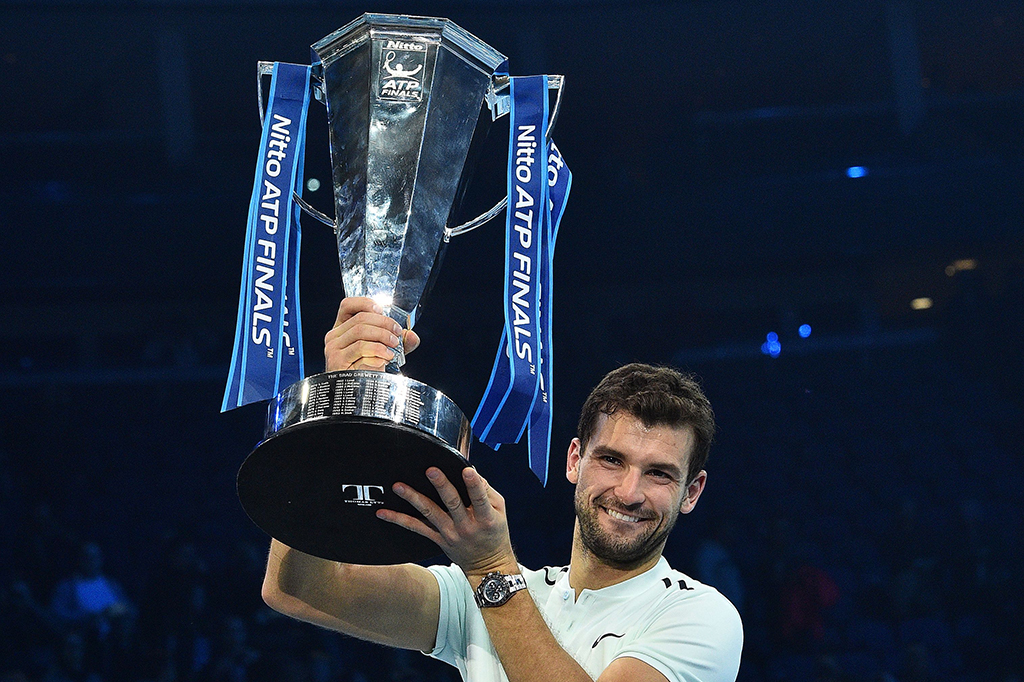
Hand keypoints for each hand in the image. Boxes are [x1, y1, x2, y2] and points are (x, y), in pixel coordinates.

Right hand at [325, 297, 420, 370]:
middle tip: (397, 334)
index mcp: (343, 329)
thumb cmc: (368, 371)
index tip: (382, 311)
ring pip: (361, 330)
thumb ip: (399, 342)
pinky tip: (386, 357)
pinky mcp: (337, 360)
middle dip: (384, 323)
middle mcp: (334, 336)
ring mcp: (333, 348)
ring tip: (394, 346)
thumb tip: (412, 335)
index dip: (365, 303)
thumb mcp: (386, 352)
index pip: (347, 305)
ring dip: (383, 336)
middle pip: (360, 318)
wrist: (357, 396)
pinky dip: (377, 350)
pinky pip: (360, 347)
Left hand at [376, 467, 516, 576]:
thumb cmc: (495, 534)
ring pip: (430, 514)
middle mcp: (466, 526)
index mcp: (485, 518)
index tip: (467, 471)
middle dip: (441, 486)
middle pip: (452, 503)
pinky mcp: (438, 540)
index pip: (480, 499)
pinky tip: (384, 513)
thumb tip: (472, 471)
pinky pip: (416, 529)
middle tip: (430, 471)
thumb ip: (486, 491)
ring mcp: (450, 534)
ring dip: (413, 498)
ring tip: (399, 487)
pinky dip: (399, 520)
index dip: (474, 485)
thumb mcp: (500, 511)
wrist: (488, 567)